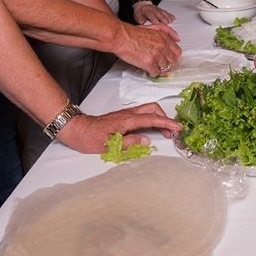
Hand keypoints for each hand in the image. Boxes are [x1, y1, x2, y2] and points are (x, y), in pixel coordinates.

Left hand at [57, 103, 182, 152]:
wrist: (77, 129)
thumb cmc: (90, 138)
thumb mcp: (109, 146)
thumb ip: (129, 143)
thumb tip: (146, 141)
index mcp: (127, 120)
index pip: (151, 119)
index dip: (166, 123)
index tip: (178, 128)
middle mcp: (128, 114)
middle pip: (153, 109)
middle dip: (166, 118)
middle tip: (172, 132)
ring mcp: (126, 114)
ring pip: (148, 109)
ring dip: (159, 118)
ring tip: (165, 131)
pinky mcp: (124, 116)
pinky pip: (143, 113)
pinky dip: (152, 118)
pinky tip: (152, 128)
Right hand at [114, 22, 180, 76]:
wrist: (121, 37)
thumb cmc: (132, 33)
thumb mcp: (153, 27)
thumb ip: (167, 31)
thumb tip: (177, 38)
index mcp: (164, 38)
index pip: (177, 52)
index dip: (173, 57)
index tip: (170, 60)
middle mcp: (162, 46)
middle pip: (173, 62)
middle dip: (168, 65)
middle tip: (162, 67)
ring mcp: (157, 55)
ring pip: (165, 69)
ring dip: (160, 70)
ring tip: (155, 69)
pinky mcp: (149, 63)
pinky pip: (156, 73)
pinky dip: (152, 74)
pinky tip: (148, 71)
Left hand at [132, 0, 173, 25]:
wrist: (142, 5)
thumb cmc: (140, 13)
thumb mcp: (137, 17)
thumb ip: (141, 20)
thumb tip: (143, 23)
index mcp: (146, 10)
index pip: (150, 14)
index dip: (153, 18)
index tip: (157, 22)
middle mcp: (152, 9)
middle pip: (158, 13)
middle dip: (163, 18)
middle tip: (166, 23)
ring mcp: (157, 9)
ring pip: (163, 12)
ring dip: (167, 17)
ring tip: (170, 21)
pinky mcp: (161, 10)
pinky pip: (166, 12)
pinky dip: (170, 15)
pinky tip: (173, 18)